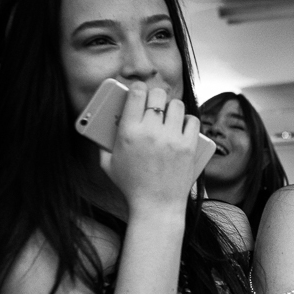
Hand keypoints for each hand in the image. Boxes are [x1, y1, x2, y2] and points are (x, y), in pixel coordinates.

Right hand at [101, 82, 199, 215]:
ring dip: (172, 108)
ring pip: (177, 105)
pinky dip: (188, 120)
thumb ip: (103, 143)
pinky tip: (182, 125)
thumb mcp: (108, 164)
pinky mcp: (189, 147)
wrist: (157, 206)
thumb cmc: (131, 186)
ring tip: (169, 115)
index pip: (136, 94)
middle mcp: (152, 132)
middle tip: (154, 103)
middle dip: (155, 96)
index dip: (138, 87)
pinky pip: (193, 121)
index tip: (139, 89)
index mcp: (129, 133)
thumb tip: (101, 126)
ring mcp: (173, 139)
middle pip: (158, 95)